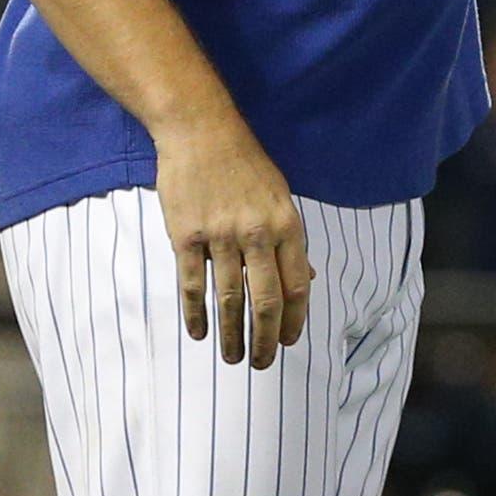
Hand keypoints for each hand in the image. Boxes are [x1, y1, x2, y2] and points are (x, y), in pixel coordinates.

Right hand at [155, 115, 311, 367]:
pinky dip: (196, 314)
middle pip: (266, 301)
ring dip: (232, 335)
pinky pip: (193, 285)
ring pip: (230, 299)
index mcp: (286, 224)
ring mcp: (221, 236)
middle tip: (261, 364)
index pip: (297, 285)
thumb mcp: (281, 196)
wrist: (200, 131)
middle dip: (265, 339)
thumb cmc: (245, 164)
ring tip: (232, 358)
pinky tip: (200, 333)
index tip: (288, 343)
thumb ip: (292, 240)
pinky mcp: (187, 236)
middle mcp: (257, 233)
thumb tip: (309, 279)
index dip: (294, 320)